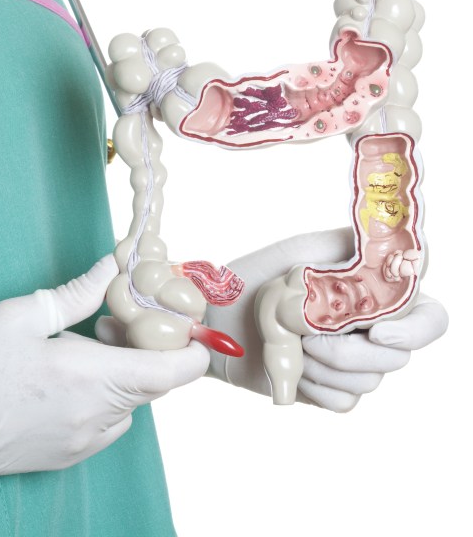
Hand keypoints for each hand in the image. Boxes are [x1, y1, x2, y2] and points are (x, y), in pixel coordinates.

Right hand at [0, 256, 208, 493]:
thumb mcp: (20, 315)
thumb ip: (79, 293)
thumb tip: (115, 266)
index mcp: (91, 378)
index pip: (176, 372)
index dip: (192, 346)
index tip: (178, 322)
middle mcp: (96, 418)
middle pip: (155, 386)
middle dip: (147, 351)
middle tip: (111, 322)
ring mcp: (81, 443)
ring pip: (129, 406)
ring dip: (122, 376)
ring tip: (78, 350)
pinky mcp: (64, 457)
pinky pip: (104, 425)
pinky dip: (101, 400)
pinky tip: (61, 381)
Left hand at [202, 229, 447, 411]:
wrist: (213, 318)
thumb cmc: (253, 279)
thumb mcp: (297, 251)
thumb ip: (345, 246)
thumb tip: (391, 243)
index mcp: (377, 294)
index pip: (430, 318)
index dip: (415, 330)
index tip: (378, 331)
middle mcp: (374, 332)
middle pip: (398, 357)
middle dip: (348, 349)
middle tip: (305, 334)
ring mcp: (354, 365)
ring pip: (369, 381)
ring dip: (323, 365)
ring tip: (290, 343)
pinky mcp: (331, 391)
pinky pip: (343, 402)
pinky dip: (314, 387)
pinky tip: (291, 367)